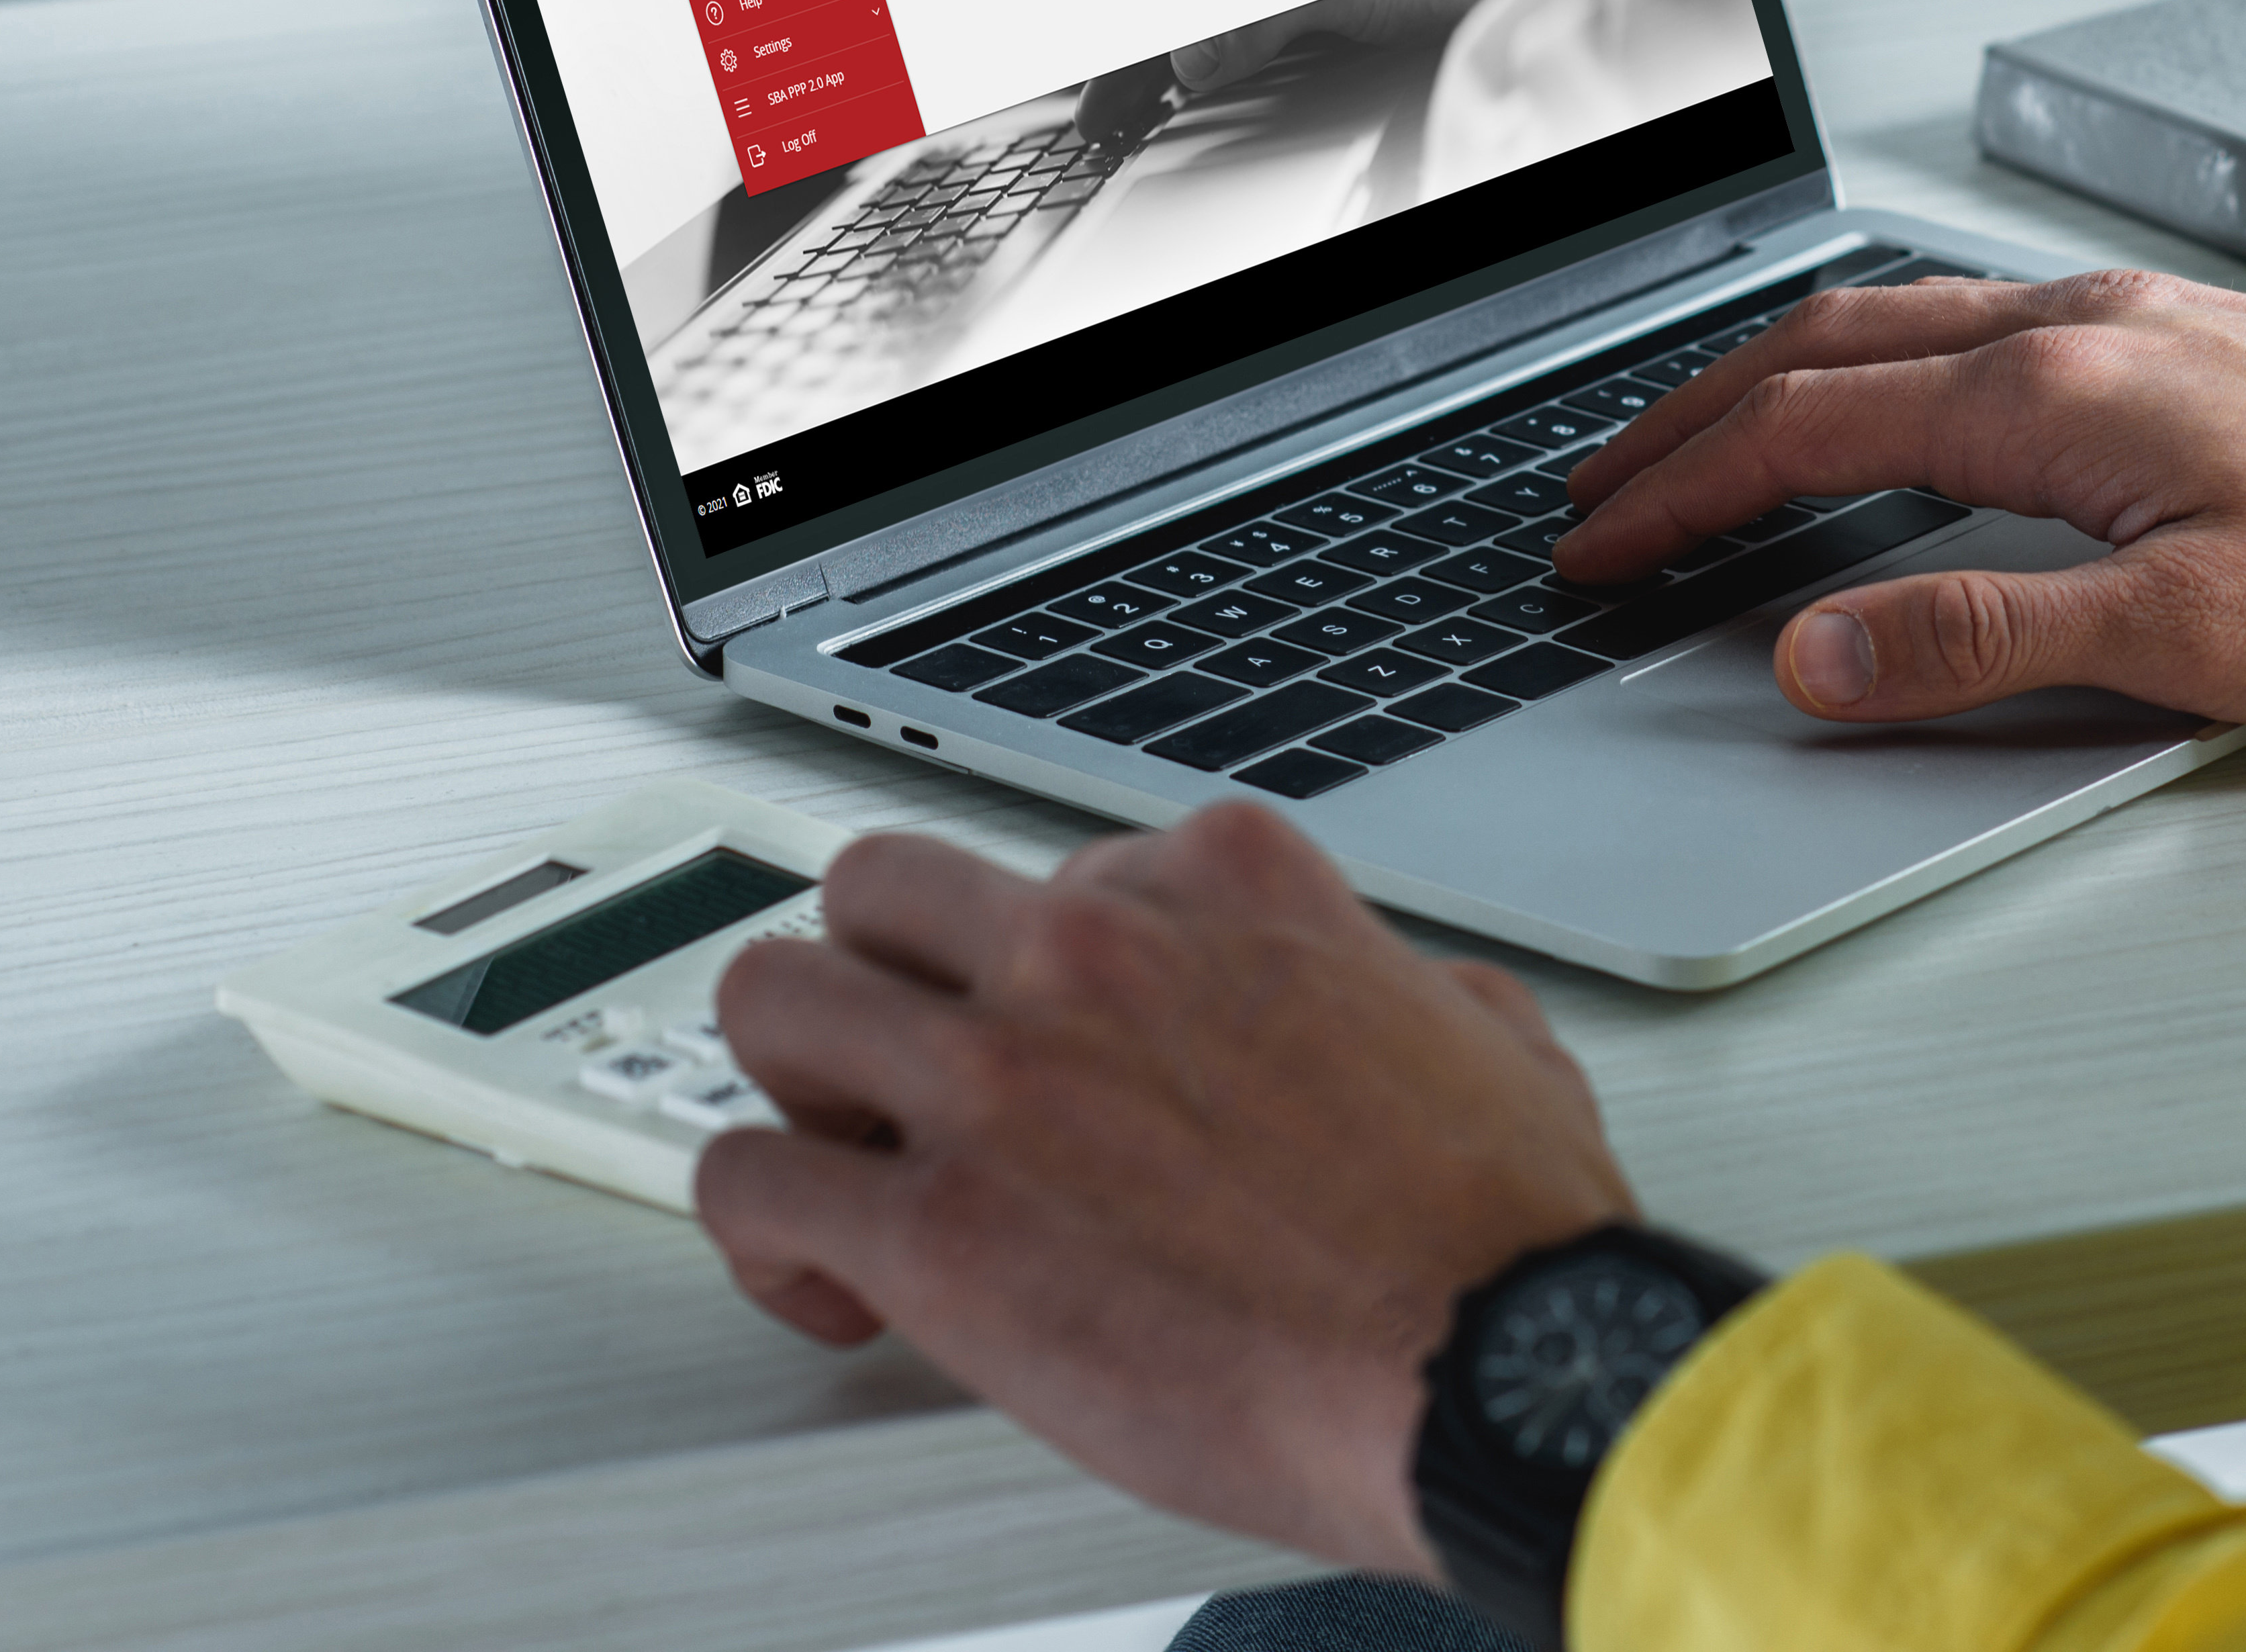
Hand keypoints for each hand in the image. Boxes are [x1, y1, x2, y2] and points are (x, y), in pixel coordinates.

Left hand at [696, 809, 1633, 1580]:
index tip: (1062, 1048)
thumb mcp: (1490, 1036)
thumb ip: (1402, 983)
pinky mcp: (935, 1229)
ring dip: (796, 1081)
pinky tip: (828, 1286)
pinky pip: (747, 1180)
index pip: (1061, 872)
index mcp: (1224, 884)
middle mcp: (1093, 948)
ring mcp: (1000, 1077)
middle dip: (883, 981)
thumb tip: (1392, 997)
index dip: (1049, 973)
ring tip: (846, 1161)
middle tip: (913, 1076)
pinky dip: (764, 1236)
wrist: (1494, 1374)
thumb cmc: (1498, 1240)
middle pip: (879, 889)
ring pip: (773, 995)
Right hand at [1554, 269, 2245, 728]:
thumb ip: (1985, 642)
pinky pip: (1960, 322)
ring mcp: (2116, 319)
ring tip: (1699, 441)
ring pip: (1885, 323)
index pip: (1802, 436)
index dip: (1681, 498)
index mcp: (2048, 394)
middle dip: (1686, 425)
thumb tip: (1815, 656)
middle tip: (1598, 490)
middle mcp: (2067, 328)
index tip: (1598, 550)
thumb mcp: (2187, 638)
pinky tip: (1879, 393)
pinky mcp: (2163, 336)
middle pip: (1817, 355)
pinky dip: (1867, 362)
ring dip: (1770, 382)